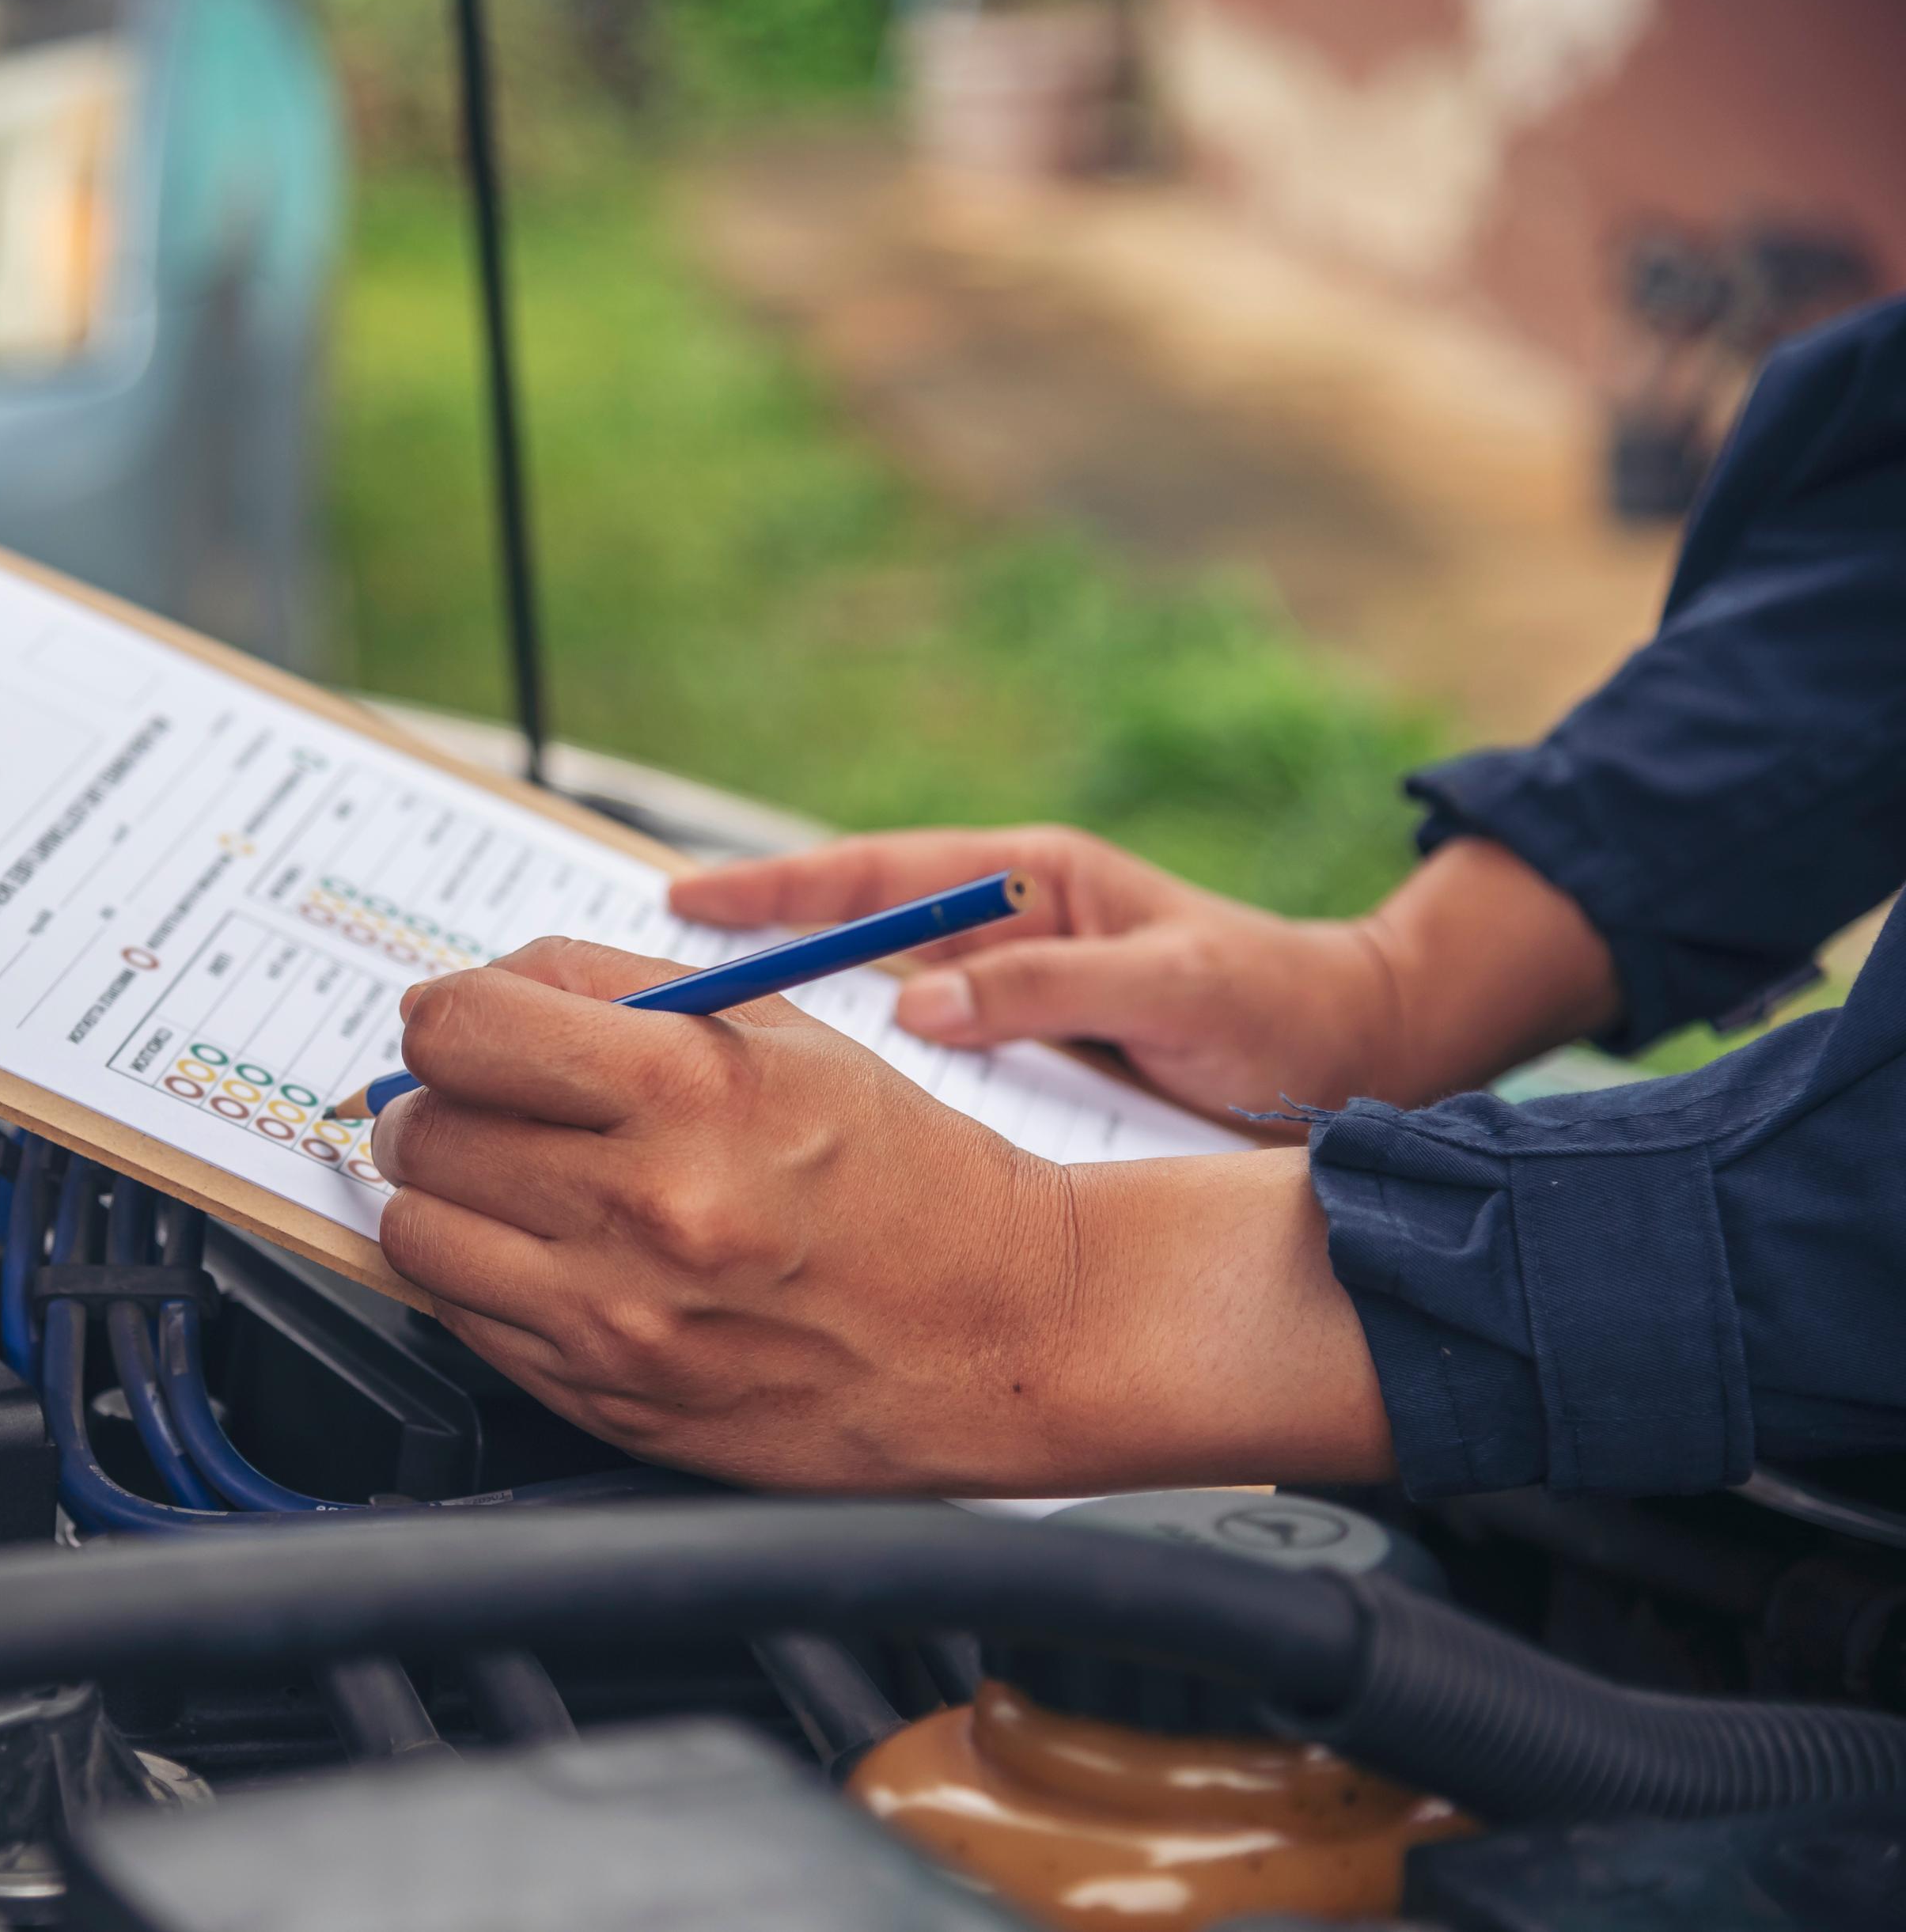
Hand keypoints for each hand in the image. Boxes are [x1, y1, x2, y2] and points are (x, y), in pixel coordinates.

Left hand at [369, 938, 1390, 1495]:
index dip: (442, 1016)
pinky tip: (549, 1260)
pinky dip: (482, 1284)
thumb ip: (619, 994)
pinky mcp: (612, 1405)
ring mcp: (621, 1323)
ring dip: (444, 1198)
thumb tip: (476, 995)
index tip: (457, 1026)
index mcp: (689, 1092)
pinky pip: (467, 1325)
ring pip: (419, 1235)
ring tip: (506, 1184)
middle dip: (437, 1104)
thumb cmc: (903, 1171)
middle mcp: (645, 1211)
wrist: (1010, 1331)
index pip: (460, 1028)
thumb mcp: (782, 1035)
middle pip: (425, 1131)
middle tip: (482, 1105)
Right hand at [673, 826, 1617, 1116]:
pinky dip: (844, 1077)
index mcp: (1027, 881)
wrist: (1361, 1058)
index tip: (679, 904)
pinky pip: (907, 1060)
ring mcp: (1000, 988)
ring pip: (862, 997)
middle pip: (842, 930)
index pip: (871, 877)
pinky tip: (792, 1118)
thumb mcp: (1174, 989)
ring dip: (782, 1019)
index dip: (772, 892)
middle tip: (634, 973)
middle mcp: (999, 926)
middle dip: (744, 945)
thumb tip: (913, 1002)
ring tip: (682, 1050)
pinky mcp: (1014, 1051)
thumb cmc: (1278, 1009)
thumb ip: (1047, 990)